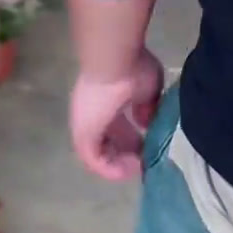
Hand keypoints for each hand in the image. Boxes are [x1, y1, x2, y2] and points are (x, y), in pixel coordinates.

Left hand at [70, 48, 164, 182]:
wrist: (114, 62)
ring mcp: (85, 123)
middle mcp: (93, 112)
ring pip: (100, 152)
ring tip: (138, 167)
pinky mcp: (82, 136)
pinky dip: (111, 169)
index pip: (117, 122)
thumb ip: (147, 106)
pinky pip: (95, 161)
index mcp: (106, 98)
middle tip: (145, 159)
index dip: (133, 135)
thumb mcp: (148, 88)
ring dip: (119, 162)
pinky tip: (131, 170)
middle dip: (127, 150)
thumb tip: (145, 122)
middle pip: (108, 138)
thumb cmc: (132, 68)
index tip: (149, 144)